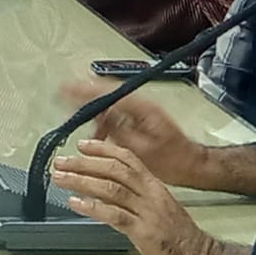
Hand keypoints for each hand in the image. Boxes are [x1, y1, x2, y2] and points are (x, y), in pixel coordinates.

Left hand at [53, 139, 251, 254]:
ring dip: (81, 181)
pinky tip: (75, 203)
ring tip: (59, 178)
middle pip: (114, 170)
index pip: (127, 159)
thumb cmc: (179, 237)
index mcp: (155, 186)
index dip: (102, 149)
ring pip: (111, 189)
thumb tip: (103, 187)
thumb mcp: (158, 208)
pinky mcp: (145, 233)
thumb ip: (134, 196)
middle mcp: (151, 194)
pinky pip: (115, 215)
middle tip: (60, 161)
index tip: (81, 145)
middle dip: (84, 163)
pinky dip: (92, 207)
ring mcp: (148, 213)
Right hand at [58, 80, 205, 186]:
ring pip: (109, 99)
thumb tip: (97, 115)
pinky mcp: (139, 116)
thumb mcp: (141, 148)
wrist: (193, 166)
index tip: (65, 88)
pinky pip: (114, 109)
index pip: (106, 92)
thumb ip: (117, 130)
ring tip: (74, 111)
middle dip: (83, 91)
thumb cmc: (172, 160)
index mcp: (141, 107)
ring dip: (91, 104)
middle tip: (62, 93)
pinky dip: (101, 114)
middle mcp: (140, 103)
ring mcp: (140, 109)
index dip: (84, 89)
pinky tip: (94, 126)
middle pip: (106, 90)